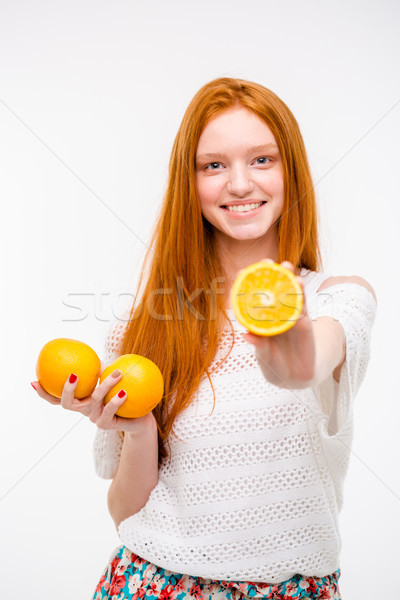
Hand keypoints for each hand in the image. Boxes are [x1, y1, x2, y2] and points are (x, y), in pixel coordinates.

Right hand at [31, 363, 156, 432]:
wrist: (138, 419)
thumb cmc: (122, 394)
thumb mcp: (109, 379)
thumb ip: (98, 367)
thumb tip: (87, 349)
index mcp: (80, 401)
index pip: (56, 398)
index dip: (43, 393)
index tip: (33, 381)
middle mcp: (84, 411)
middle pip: (67, 404)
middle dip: (67, 390)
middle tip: (72, 375)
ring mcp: (94, 419)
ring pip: (94, 401)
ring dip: (105, 385)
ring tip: (117, 373)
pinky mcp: (107, 425)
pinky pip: (110, 411)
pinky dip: (116, 400)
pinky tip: (124, 391)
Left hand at [242, 260, 315, 388]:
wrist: (296, 375)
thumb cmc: (275, 363)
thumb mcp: (265, 357)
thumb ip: (259, 346)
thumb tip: (246, 335)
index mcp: (259, 319)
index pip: (251, 298)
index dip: (247, 284)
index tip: (242, 270)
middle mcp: (274, 314)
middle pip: (272, 290)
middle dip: (270, 274)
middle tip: (268, 262)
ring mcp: (289, 315)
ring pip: (289, 293)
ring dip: (288, 278)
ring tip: (287, 266)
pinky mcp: (304, 322)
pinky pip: (302, 305)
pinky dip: (301, 294)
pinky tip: (300, 283)